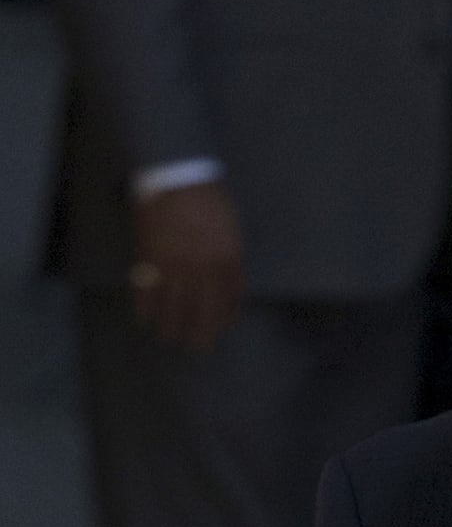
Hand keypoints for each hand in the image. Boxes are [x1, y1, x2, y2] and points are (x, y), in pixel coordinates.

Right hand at [131, 181, 244, 351]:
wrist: (177, 179)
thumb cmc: (210, 202)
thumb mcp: (232, 231)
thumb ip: (231, 260)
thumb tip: (227, 288)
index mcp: (228, 260)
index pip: (229, 301)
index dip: (224, 319)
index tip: (220, 330)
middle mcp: (203, 269)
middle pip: (202, 312)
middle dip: (199, 334)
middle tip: (196, 347)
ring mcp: (175, 267)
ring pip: (172, 308)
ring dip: (169, 327)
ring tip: (169, 337)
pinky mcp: (149, 261)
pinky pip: (145, 294)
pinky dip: (144, 309)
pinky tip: (145, 319)